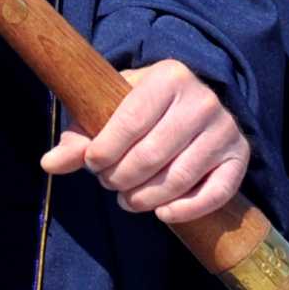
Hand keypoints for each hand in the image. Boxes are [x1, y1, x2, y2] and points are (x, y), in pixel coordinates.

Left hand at [41, 60, 248, 222]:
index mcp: (167, 76)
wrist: (196, 99)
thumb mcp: (113, 105)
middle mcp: (201, 100)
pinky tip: (162, 213)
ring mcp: (225, 129)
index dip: (105, 150)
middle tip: (108, 185)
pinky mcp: (240, 157)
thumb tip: (48, 164)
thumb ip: (81, 134)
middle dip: (122, 177)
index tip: (91, 165)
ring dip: (147, 197)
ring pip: (180, 177)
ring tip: (128, 200)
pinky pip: (215, 194)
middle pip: (153, 154)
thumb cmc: (143, 104)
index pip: (130, 120)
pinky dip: (185, 209)